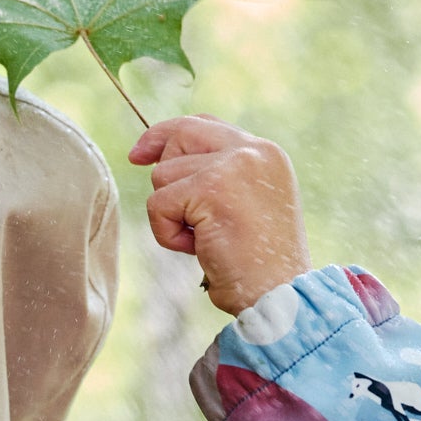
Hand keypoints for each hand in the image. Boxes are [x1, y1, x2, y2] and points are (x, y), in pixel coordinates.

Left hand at [130, 115, 306, 317]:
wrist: (280, 296)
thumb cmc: (260, 265)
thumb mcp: (247, 207)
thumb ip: (218, 178)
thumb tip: (161, 164)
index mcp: (266, 154)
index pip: (205, 125)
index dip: (168, 135)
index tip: (140, 154)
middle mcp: (253, 151)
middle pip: (181, 135)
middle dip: (160, 169)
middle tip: (173, 211)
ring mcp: (233, 165)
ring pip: (163, 176)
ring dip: (172, 216)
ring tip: (205, 240)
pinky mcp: (211, 188)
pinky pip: (158, 204)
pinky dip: (167, 234)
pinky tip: (198, 250)